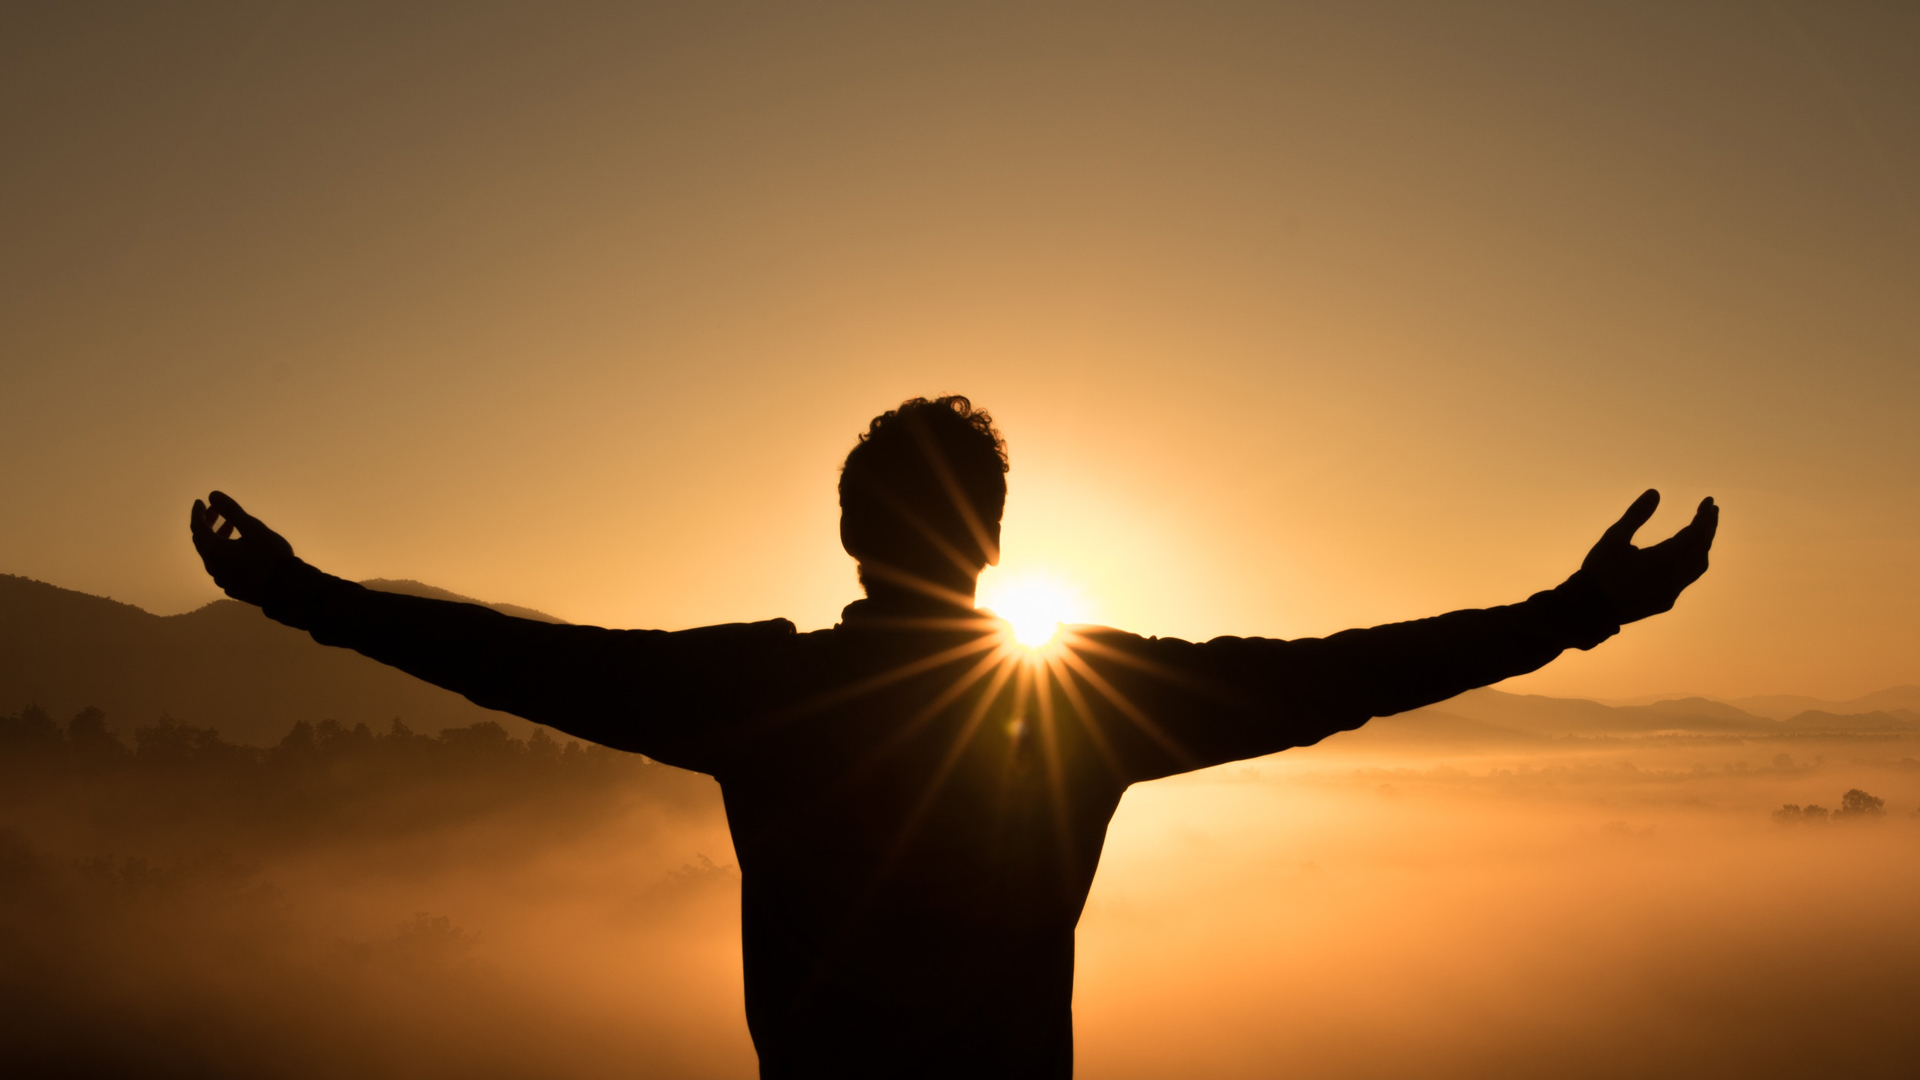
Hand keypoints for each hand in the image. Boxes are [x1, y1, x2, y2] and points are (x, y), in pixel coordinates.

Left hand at [189, 491, 296, 605]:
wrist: (287, 589)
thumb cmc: (271, 556)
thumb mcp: (253, 528)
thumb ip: (232, 511)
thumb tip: (212, 495)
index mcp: (215, 551)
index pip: (197, 527)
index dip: (198, 513)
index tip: (200, 501)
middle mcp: (213, 567)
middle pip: (202, 541)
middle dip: (207, 523)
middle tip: (216, 511)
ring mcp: (221, 580)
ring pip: (212, 555)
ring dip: (218, 538)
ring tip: (231, 527)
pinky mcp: (232, 588)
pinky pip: (221, 567)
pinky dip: (224, 553)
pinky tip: (238, 550)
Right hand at [1579, 489, 1717, 624]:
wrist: (1590, 609)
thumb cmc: (1600, 571)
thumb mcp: (1614, 537)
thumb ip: (1636, 515)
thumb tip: (1655, 492)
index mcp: (1664, 559)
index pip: (1696, 533)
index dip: (1704, 516)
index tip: (1709, 500)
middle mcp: (1674, 577)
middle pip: (1702, 548)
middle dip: (1709, 528)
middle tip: (1711, 510)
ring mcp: (1671, 592)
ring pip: (1698, 567)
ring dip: (1703, 547)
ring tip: (1702, 532)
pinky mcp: (1665, 603)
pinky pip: (1687, 580)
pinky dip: (1692, 563)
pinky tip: (1683, 557)